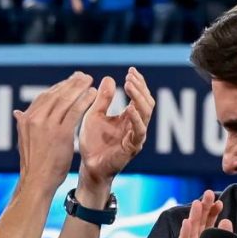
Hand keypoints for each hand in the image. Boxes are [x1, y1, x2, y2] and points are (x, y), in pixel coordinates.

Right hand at [14, 72, 97, 193]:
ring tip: (90, 82)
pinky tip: (93, 95)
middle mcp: (34, 119)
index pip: (44, 96)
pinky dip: (84, 101)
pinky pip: (74, 112)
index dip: (59, 87)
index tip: (70, 81)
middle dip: (70, 83)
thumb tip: (17, 113)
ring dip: (79, 88)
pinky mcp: (60, 133)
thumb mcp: (25, 140)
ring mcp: (46, 125)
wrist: (36, 180)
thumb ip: (23, 124)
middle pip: (55, 94)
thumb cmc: (34, 163)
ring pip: (65, 100)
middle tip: (83, 76)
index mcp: (25, 119)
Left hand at [78, 67, 153, 185]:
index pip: (140, 97)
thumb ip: (103, 99)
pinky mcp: (133, 148)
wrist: (89, 166)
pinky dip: (136, 119)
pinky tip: (130, 108)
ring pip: (146, 114)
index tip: (131, 71)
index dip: (138, 83)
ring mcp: (136, 136)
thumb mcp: (95, 115)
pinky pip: (139, 132)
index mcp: (129, 117)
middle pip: (147, 102)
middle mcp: (136, 125)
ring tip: (130, 85)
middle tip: (131, 76)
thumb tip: (109, 77)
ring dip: (139, 98)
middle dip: (140, 88)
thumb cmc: (92, 142)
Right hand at [173, 190, 230, 237]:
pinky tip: (187, 222)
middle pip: (199, 223)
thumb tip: (227, 220)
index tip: (220, 202)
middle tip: (208, 193)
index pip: (208, 223)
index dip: (213, 212)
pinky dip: (185, 234)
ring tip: (197, 203)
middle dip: (203, 208)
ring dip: (194, 216)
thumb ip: (222, 237)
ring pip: (191, 231)